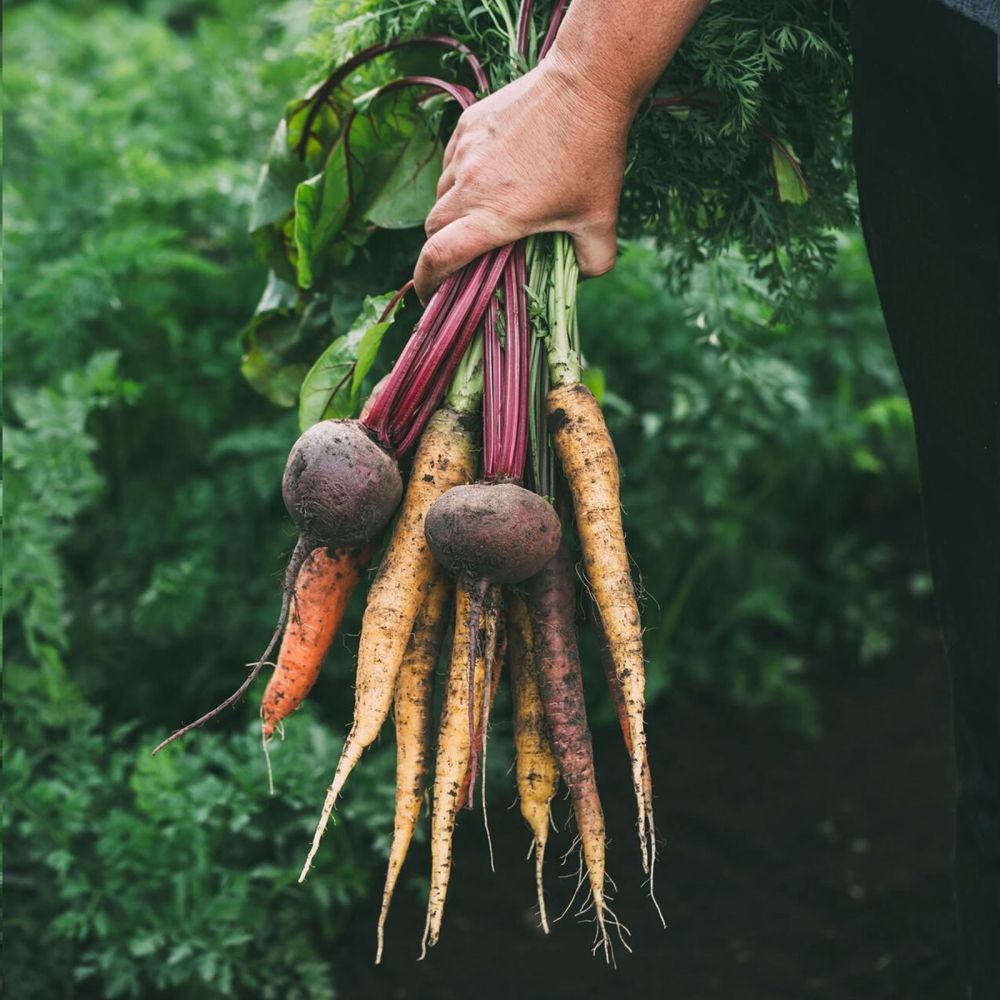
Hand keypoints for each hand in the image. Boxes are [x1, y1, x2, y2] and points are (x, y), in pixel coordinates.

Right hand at [414, 55, 633, 302]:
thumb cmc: (594, 156)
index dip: (427, 283)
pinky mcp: (467, 125)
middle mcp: (471, 185)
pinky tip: (489, 181)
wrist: (586, 83)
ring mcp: (465, 152)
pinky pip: (451, 164)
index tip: (430, 297)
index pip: (438, 256)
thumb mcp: (603, 221)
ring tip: (481, 218)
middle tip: (463, 259)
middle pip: (432, 229)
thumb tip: (578, 280)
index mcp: (495, 215)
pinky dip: (460, 182)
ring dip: (452, 214)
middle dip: (440, 250)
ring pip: (440, 195)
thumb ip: (594, 262)